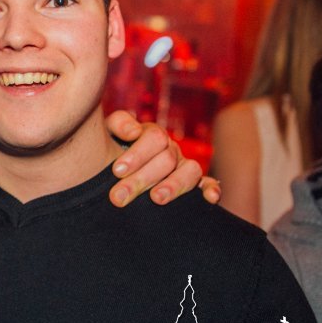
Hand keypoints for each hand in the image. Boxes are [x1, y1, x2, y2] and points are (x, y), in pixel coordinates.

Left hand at [105, 110, 219, 207]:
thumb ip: (119, 123)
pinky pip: (208, 184)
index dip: (136, 154)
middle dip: (141, 179)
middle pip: (166, 160)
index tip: (117, 171)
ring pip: (190, 171)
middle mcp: (171, 149)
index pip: (154, 139)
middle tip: (118, 197)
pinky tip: (210, 198)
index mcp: (153, 135)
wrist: (115, 166)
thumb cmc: (112, 147)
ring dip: (174, 185)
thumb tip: (134, 132)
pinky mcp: (194, 184)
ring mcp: (184, 166)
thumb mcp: (110, 131)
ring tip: (156, 199)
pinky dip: (212, 189)